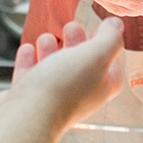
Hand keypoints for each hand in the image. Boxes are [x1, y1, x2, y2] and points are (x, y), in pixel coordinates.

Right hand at [0, 17, 124, 131]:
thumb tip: (116, 25)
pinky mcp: (27, 99)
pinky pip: (29, 76)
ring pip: (53, 68)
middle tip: (71, 27)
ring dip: (50, 50)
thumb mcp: (96, 55)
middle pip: (80, 64)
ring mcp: (52, 97)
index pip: (111, 64)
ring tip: (46, 38)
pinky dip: (28, 61)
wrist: (26, 117)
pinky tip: (28, 50)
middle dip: (76, 43)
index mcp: (101, 86)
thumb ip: (110, 38)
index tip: (100, 28)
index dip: (106, 45)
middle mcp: (79, 94)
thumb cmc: (62, 89)